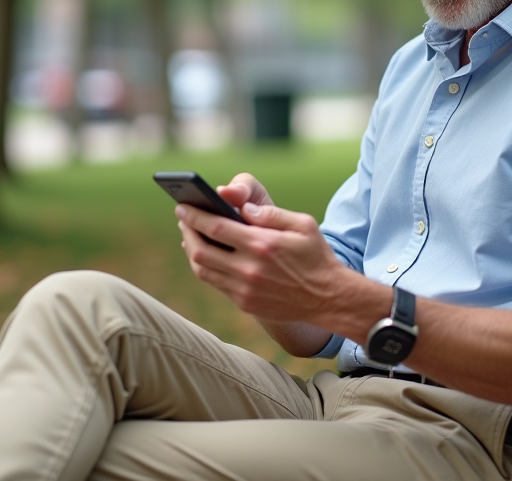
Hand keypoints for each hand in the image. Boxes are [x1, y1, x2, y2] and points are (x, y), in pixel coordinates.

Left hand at [177, 176, 346, 325]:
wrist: (328, 298)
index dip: (194, 216)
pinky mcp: (245, 303)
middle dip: (187, 231)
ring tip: (189, 235)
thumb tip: (242, 206)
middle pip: (200, 250)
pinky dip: (205, 267)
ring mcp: (245, 289)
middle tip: (183, 218)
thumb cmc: (316, 256)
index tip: (182, 206)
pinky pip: (215, 283)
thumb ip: (271, 213)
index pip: (215, 227)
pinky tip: (205, 255)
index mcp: (262, 244)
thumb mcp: (303, 224)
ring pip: (203, 270)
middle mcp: (249, 269)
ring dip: (191, 250)